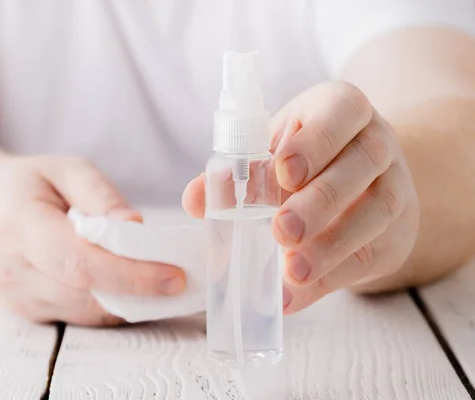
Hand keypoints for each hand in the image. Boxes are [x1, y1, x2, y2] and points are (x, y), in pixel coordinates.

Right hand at [0, 156, 185, 325]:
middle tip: (177, 276)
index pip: (78, 263)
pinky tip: (128, 284)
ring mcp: (18, 298)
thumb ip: (100, 196)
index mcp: (17, 227)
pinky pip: (81, 317)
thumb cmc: (26, 186)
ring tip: (157, 277)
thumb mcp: (64, 169)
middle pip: (87, 294)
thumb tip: (136, 228)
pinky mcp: (30, 313)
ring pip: (88, 313)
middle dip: (139, 290)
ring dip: (130, 300)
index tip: (174, 276)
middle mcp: (12, 271)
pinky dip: (112, 304)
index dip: (130, 274)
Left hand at [183, 81, 418, 313]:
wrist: (361, 184)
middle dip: (321, 199)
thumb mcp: (272, 153)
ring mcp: (396, 185)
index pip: (342, 111)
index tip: (284, 171)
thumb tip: (194, 199)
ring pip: (378, 210)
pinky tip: (298, 293)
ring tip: (291, 270)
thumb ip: (234, 174)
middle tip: (282, 230)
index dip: (316, 141)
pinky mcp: (397, 231)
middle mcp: (376, 142)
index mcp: (342, 109)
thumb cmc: (306, 160)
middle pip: (362, 162)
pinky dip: (331, 277)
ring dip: (331, 245)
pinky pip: (371, 254)